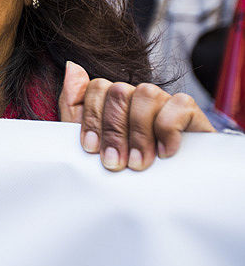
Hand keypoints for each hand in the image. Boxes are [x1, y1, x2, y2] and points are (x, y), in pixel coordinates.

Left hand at [58, 61, 214, 170]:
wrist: (170, 198)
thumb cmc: (124, 170)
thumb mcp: (90, 143)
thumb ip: (75, 105)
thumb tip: (72, 66)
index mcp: (114, 102)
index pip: (97, 88)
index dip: (92, 118)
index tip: (91, 149)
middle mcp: (138, 97)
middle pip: (119, 91)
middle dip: (114, 130)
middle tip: (115, 163)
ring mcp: (165, 103)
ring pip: (147, 93)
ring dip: (139, 132)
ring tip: (139, 163)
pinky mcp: (192, 114)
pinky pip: (180, 103)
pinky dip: (169, 128)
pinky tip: (165, 153)